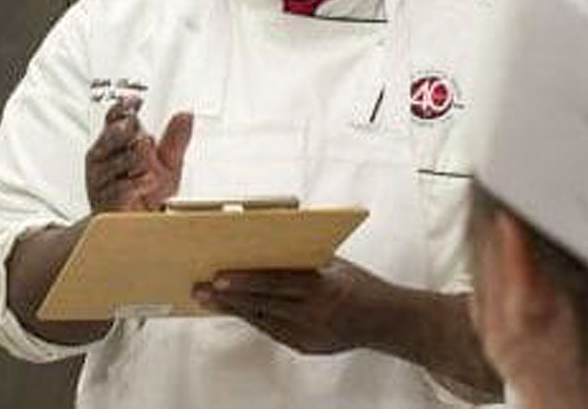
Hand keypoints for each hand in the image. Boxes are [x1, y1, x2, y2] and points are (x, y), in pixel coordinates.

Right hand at [85, 98, 192, 212]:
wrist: (135, 226)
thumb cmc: (146, 194)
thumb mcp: (168, 164)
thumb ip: (175, 140)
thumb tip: (185, 115)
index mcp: (112, 143)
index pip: (113, 116)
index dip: (124, 107)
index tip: (137, 102)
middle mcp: (100, 155)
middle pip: (118, 132)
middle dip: (136, 136)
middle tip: (144, 141)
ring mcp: (98, 176)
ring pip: (124, 157)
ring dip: (141, 165)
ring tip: (148, 174)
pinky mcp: (102, 197)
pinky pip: (123, 184)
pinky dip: (139, 184)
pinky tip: (145, 185)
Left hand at [192, 257, 388, 354]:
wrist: (388, 321)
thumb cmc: (360, 283)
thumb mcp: (334, 262)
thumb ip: (301, 256)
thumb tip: (262, 241)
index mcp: (324, 286)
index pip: (276, 282)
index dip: (246, 281)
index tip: (218, 277)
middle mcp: (316, 313)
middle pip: (264, 304)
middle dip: (228, 297)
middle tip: (199, 289)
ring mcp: (311, 334)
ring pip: (263, 320)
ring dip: (233, 309)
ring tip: (207, 299)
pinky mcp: (307, 347)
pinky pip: (272, 331)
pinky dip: (251, 319)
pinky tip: (232, 310)